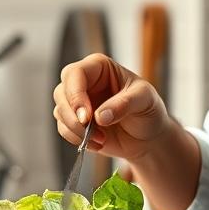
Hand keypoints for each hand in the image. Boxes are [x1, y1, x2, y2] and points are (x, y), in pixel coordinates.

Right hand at [53, 53, 174, 162]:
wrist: (148, 136)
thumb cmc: (148, 110)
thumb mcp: (145, 100)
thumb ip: (124, 104)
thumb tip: (100, 116)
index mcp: (99, 67)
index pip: (75, 73)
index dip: (76, 95)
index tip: (86, 117)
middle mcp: (84, 81)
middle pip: (61, 93)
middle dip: (73, 116)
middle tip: (90, 131)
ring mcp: (77, 101)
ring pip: (60, 112)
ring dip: (77, 130)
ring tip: (102, 139)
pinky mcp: (74, 120)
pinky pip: (63, 129)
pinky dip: (77, 139)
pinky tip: (98, 143)